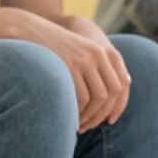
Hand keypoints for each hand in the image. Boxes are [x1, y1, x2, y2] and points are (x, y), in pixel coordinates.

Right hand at [14, 11, 131, 131]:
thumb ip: (100, 65)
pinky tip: (71, 118)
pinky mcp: (70, 66)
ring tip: (79, 125)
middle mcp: (98, 55)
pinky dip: (78, 112)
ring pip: (98, 98)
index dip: (118, 106)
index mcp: (104, 53)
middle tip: (90, 126)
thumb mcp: (82, 51)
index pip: (121, 85)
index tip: (109, 121)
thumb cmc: (57, 47)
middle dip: (102, 114)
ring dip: (90, 116)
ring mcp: (85, 60)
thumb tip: (126, 81)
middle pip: (111, 93)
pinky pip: (81, 97)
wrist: (31, 30)